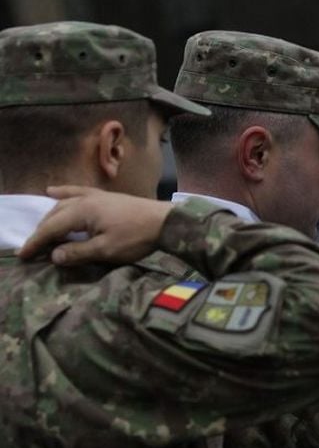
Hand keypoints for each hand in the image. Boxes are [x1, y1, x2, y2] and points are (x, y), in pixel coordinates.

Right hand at [19, 186, 171, 264]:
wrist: (167, 221)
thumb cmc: (137, 237)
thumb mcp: (106, 250)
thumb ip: (78, 252)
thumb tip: (54, 256)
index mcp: (81, 211)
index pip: (50, 228)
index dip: (35, 243)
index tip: (22, 256)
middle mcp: (84, 200)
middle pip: (54, 215)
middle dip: (41, 232)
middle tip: (33, 249)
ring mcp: (95, 196)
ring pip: (63, 204)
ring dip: (50, 217)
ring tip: (42, 231)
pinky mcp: (105, 197)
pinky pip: (77, 192)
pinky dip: (63, 193)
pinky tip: (52, 191)